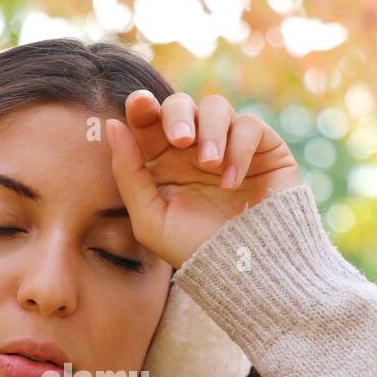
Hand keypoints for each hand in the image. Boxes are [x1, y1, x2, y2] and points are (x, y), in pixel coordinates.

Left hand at [105, 90, 301, 269]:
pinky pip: (249, 126)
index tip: (139, 106)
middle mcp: (194, 149)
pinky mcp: (263, 149)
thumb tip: (114, 125)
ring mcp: (228, 146)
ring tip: (210, 165)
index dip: (142, 106)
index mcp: (163, 161)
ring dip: (210, 130)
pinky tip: (232, 182)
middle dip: (177, 115)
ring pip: (215, 107)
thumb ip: (129, 174)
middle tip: (181, 141)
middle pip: (180, 105)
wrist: (246, 271)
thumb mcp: (151, 220)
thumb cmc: (195, 250)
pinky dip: (239, 148)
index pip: (148, 121)